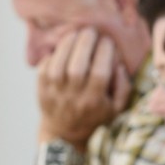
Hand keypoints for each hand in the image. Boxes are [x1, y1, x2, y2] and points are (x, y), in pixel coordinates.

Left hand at [36, 28, 128, 143]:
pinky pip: (44, 68)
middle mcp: (74, 97)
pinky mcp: (41, 89)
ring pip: (59, 65)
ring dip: (67, 45)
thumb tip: (119, 64)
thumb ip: (123, 87)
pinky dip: (52, 55)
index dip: (104, 53)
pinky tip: (61, 47)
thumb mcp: (116, 108)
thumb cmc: (95, 116)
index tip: (108, 40)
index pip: (100, 73)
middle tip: (91, 30)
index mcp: (94, 101)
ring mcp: (55, 93)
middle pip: (78, 67)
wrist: (64, 133)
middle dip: (85, 44)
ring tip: (76, 33)